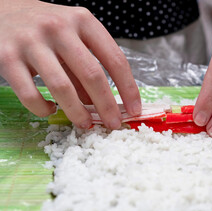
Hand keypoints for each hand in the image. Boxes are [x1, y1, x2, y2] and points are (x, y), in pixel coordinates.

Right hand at [0, 0, 140, 128]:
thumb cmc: (44, 27)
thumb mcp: (72, 38)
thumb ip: (86, 67)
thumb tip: (101, 103)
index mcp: (82, 21)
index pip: (115, 59)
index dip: (128, 88)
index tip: (135, 109)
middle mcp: (59, 28)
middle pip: (92, 75)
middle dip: (107, 106)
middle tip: (113, 124)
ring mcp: (31, 41)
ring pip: (62, 87)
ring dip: (77, 113)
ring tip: (85, 125)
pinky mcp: (6, 57)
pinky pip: (30, 94)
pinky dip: (43, 109)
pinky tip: (50, 110)